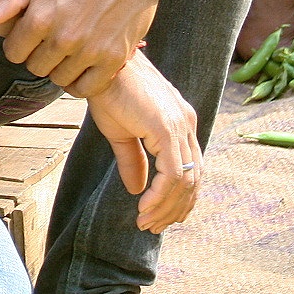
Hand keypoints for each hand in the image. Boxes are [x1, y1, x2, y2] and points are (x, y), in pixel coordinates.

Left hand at [0, 0, 160, 96]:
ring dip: (60, 69)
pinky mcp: (113, 59)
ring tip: (67, 52)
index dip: (18, 45)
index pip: (13, 53)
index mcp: (40, 18)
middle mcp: (62, 38)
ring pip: (60, 80)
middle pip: (36, 68)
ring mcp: (89, 51)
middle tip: (50, 43)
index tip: (30, 37)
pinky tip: (82, 68)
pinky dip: (82, 83)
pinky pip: (87, 88)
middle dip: (38, 56)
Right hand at [85, 56, 200, 232]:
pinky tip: (144, 208)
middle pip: (193, 179)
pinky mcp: (167, 129)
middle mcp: (187, 124)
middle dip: (175, 208)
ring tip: (146, 223)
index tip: (160, 215)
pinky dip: (160, 197)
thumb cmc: (107, 91)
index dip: (179, 197)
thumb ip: (133, 160)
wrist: (99, 66)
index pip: (191, 169)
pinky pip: (171, 174)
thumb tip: (136, 189)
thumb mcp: (120, 132)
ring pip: (185, 181)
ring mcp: (180, 126)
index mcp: (180, 123)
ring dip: (166, 208)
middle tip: (154, 227)